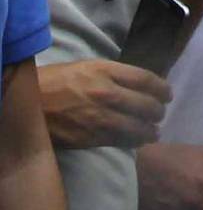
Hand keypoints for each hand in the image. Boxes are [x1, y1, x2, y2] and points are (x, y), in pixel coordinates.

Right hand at [38, 59, 171, 150]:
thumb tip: (137, 84)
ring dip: (149, 130)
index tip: (167, 94)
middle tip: (161, 114)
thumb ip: (113, 74)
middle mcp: (106, 93)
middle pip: (145, 104)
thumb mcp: (88, 67)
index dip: (161, 88)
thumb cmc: (57, 80)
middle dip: (158, 111)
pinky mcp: (88, 137)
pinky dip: (131, 141)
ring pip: (134, 126)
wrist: (29, 102)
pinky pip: (117, 141)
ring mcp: (98, 117)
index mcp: (106, 71)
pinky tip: (137, 141)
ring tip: (154, 132)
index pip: (145, 79)